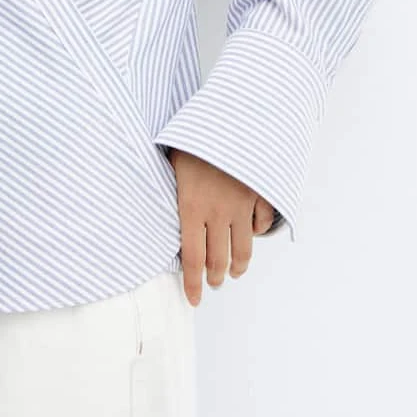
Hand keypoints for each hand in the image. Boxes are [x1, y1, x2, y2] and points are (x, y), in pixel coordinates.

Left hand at [168, 148, 277, 305]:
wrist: (231, 118)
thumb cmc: (192, 140)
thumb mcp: (170, 163)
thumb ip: (168, 189)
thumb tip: (156, 206)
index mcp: (190, 208)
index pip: (192, 259)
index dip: (193, 284)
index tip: (194, 298)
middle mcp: (217, 213)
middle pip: (219, 260)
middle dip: (215, 277)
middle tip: (212, 282)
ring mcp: (241, 205)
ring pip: (243, 249)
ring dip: (237, 265)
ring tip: (232, 271)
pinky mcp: (259, 195)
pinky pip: (261, 223)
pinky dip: (256, 232)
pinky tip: (250, 234)